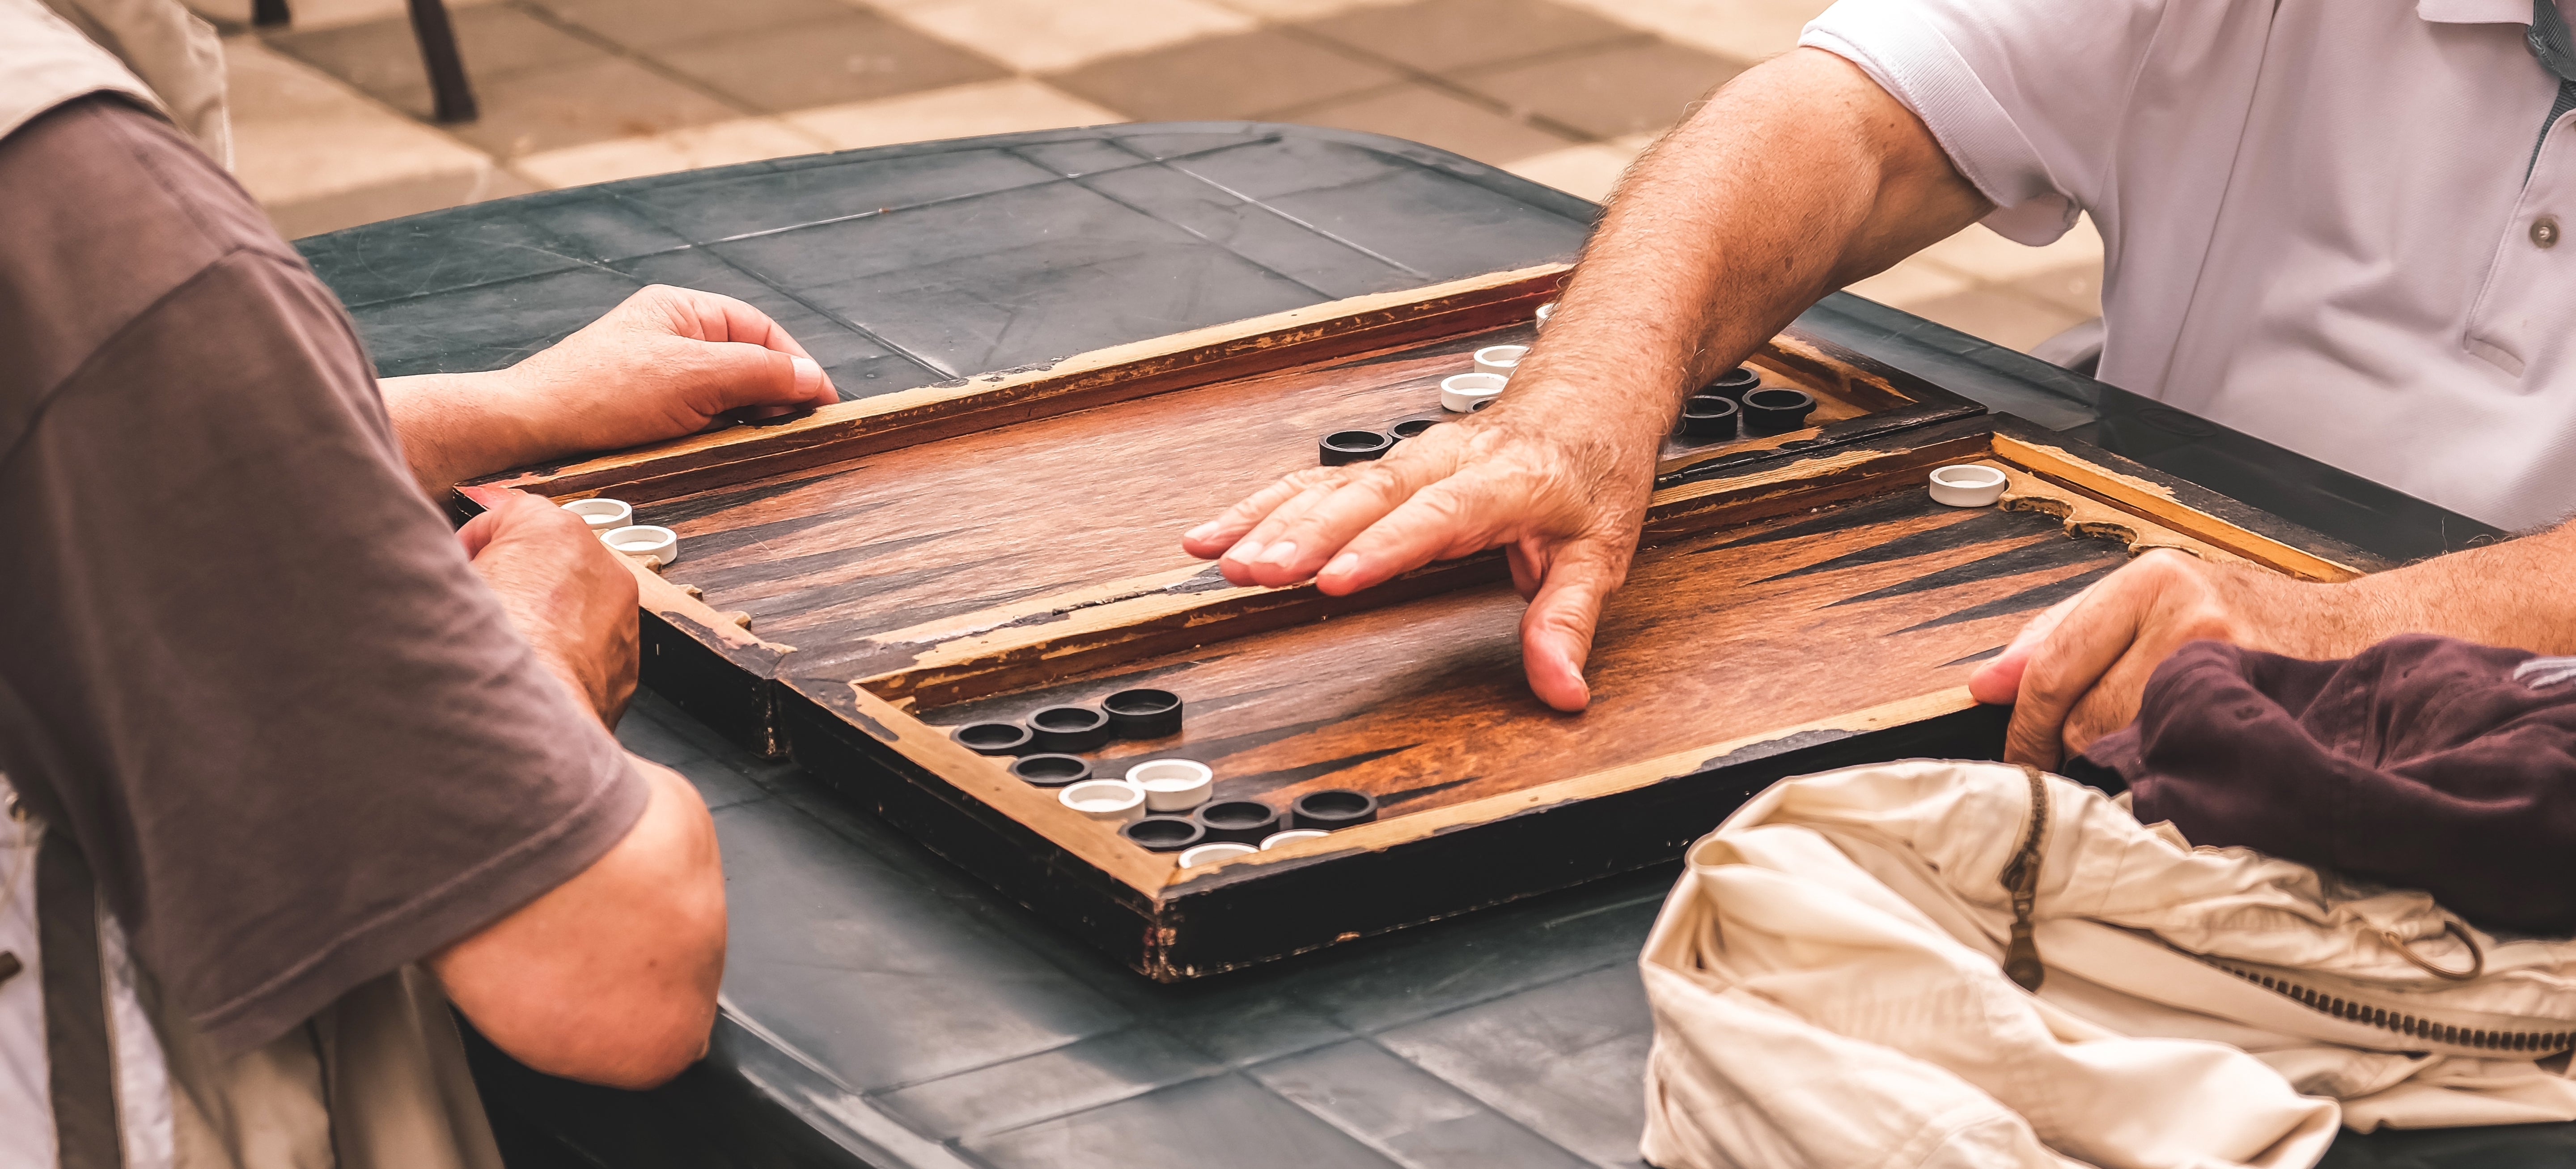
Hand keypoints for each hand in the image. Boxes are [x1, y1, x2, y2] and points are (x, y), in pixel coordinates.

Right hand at [459, 489, 639, 724]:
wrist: (520, 724)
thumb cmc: (484, 653)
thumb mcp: (448, 579)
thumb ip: (453, 555)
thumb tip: (444, 562)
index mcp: (554, 530)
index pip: (508, 514)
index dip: (473, 542)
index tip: (460, 561)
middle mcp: (601, 565)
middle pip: (546, 559)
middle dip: (512, 578)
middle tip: (479, 606)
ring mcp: (622, 615)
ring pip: (572, 603)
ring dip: (541, 616)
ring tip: (503, 644)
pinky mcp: (627, 661)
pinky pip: (589, 645)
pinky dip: (564, 654)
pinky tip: (529, 672)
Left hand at [501, 284, 839, 452]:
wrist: (529, 430)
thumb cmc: (601, 393)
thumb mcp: (693, 376)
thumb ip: (759, 372)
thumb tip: (813, 378)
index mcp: (682, 310)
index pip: (760, 330)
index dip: (797, 365)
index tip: (822, 402)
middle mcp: (671, 337)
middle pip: (746, 361)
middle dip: (773, 393)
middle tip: (792, 428)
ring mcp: (658, 375)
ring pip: (725, 395)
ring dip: (745, 418)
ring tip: (758, 442)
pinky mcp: (646, 412)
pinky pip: (700, 419)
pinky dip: (718, 434)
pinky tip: (720, 451)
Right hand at [1181, 388, 1660, 710]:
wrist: (1585, 401)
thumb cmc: (1590, 475)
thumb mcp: (1600, 555)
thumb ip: (1569, 622)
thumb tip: (1562, 688)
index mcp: (1505, 481)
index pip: (1437, 515)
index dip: (1384, 547)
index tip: (1337, 580)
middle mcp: (1447, 462)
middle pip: (1368, 494)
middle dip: (1305, 533)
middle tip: (1254, 570)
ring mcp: (1410, 460)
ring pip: (1332, 483)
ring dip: (1271, 518)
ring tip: (1220, 555)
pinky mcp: (1385, 466)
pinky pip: (1317, 481)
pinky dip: (1263, 505)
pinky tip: (1217, 532)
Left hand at [1966, 549, 2363, 766]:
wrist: (2349, 633)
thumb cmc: (2239, 617)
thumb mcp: (2143, 602)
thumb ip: (2057, 635)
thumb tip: (1987, 683)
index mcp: (2151, 582)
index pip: (2054, 668)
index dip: (2024, 727)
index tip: (2017, 755)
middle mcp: (2191, 619)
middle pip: (2087, 718)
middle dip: (2076, 748)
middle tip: (2090, 755)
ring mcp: (2232, 668)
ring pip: (2130, 748)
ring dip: (2123, 763)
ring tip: (2148, 748)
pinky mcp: (2261, 715)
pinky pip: (2181, 769)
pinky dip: (2167, 777)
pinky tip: (2179, 764)